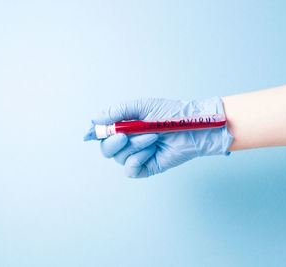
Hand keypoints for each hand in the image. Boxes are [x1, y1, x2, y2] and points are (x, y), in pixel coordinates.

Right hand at [87, 97, 232, 177]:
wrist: (194, 126)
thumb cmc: (171, 113)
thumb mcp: (142, 106)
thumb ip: (118, 111)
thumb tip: (94, 119)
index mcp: (124, 126)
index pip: (101, 132)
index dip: (94, 133)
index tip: (92, 132)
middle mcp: (128, 142)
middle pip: (105, 149)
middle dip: (111, 142)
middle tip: (124, 136)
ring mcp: (137, 155)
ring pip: (119, 157)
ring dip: (134, 146)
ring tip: (153, 136)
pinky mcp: (147, 167)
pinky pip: (130, 169)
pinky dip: (137, 159)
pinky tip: (151, 150)